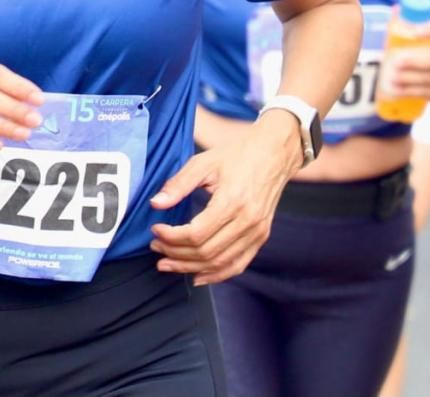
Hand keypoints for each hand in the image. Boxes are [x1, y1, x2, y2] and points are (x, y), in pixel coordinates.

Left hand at [149, 110, 302, 284]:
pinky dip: (216, 274)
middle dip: (176, 254)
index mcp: (232, 202)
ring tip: (168, 263)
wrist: (274, 154)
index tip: (155, 230)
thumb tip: (156, 203)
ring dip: (191, 267)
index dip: (171, 237)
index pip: (196, 234)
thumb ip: (179, 184)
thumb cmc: (238, 155)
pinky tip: (197, 275)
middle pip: (206, 252)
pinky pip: (238, 264)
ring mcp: (257, 232)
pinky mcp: (261, 237)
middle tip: (156, 247)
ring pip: (220, 263)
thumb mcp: (204, 162)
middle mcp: (247, 222)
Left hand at [381, 20, 429, 109]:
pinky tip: (396, 89)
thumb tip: (396, 10)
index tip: (414, 31)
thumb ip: (417, 29)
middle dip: (413, 62)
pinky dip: (409, 91)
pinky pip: (427, 92)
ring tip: (391, 77)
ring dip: (408, 78)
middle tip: (395, 62)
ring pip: (429, 78)